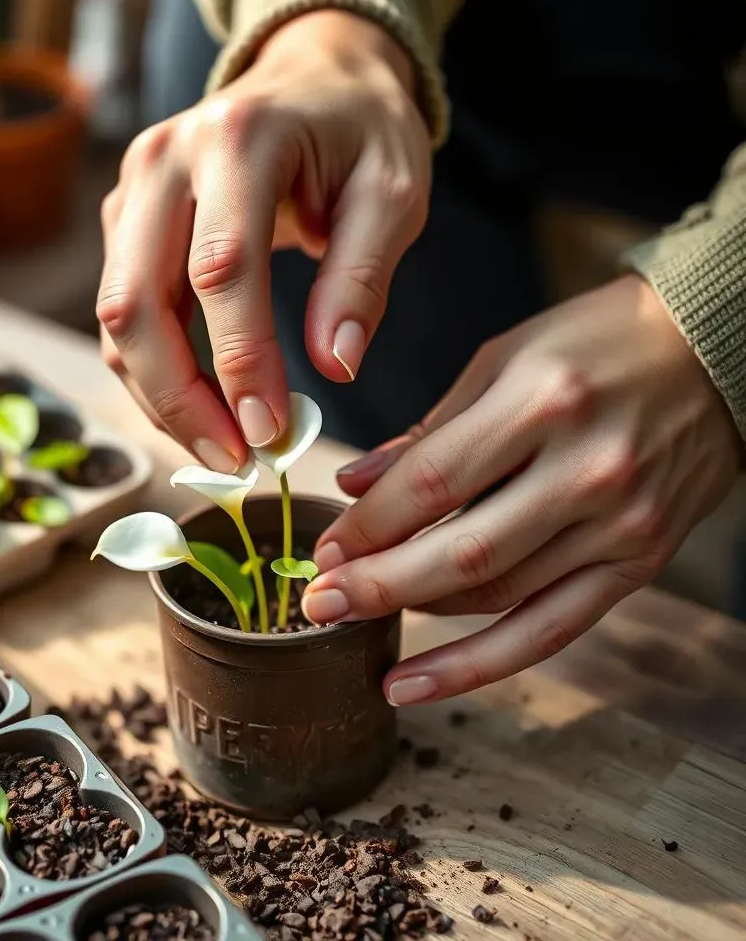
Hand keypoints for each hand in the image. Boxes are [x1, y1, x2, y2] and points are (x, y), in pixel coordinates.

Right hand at [97, 9, 430, 470]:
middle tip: (233, 461)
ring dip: (158, 395)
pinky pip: (122, 309)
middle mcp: (165, 159)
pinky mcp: (125, 217)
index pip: (221, 268)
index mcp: (238, 139)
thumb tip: (335, 369)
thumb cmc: (360, 131)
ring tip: (218, 448)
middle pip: (137, 301)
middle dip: (178, 397)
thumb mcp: (392, 194)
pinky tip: (197, 407)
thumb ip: (362, 278)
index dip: (239, 360)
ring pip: (116, 315)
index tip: (269, 434)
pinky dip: (152, 369)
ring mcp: (133, 187)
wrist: (313, 74)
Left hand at [303, 275, 741, 704]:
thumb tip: (356, 486)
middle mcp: (587, 468)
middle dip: (377, 585)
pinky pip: (552, 631)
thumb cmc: (596, 341)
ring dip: (417, 618)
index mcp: (542, 401)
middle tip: (318, 602)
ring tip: (358, 623)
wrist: (715, 351)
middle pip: (462, 553)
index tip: (324, 551)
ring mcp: (620, 523)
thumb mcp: (502, 359)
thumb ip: (429, 430)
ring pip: (499, 597)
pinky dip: (480, 664)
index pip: (433, 484)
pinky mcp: (640, 563)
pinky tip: (421, 683)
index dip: (367, 527)